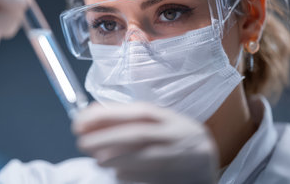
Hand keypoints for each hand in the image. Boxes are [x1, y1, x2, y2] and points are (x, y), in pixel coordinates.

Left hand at [72, 102, 218, 183]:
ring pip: (146, 158)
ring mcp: (179, 158)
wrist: (207, 164)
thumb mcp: (158, 123)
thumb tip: (92, 117)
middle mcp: (176, 136)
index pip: (138, 112)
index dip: (109, 115)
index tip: (82, 120)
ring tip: (97, 159)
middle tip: (82, 142)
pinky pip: (152, 178)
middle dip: (107, 138)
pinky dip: (132, 176)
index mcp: (170, 119)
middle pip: (140, 134)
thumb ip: (130, 120)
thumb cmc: (175, 139)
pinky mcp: (177, 178)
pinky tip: (118, 173)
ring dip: (117, 159)